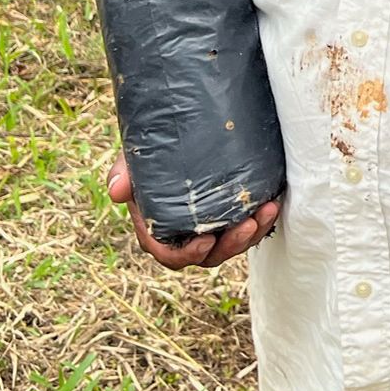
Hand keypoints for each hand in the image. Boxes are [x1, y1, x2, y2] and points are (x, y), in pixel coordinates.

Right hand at [107, 153, 279, 271]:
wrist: (175, 135)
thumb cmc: (150, 151)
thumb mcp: (133, 160)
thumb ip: (124, 174)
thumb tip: (116, 191)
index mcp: (158, 230)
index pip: (170, 255)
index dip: (187, 255)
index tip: (205, 240)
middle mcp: (185, 234)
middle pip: (208, 255)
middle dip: (231, 245)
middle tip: (246, 225)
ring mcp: (210, 226)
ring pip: (232, 244)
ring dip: (251, 234)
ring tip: (265, 212)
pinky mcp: (230, 214)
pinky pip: (248, 227)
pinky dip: (262, 220)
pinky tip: (272, 202)